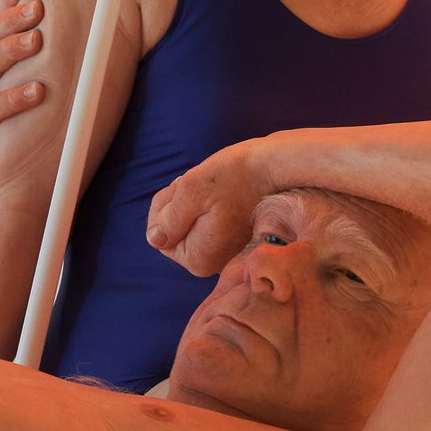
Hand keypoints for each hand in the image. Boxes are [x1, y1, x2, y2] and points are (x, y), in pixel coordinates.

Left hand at [143, 141, 272, 279]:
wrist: (275, 167)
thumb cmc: (234, 176)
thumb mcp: (190, 191)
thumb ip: (167, 220)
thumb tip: (155, 240)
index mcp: (198, 259)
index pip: (159, 236)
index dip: (166, 208)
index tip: (189, 191)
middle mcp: (211, 264)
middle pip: (172, 232)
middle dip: (178, 205)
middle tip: (203, 186)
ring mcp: (223, 252)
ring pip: (186, 223)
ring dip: (191, 201)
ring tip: (215, 188)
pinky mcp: (232, 238)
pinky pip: (204, 220)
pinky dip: (206, 203)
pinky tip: (224, 192)